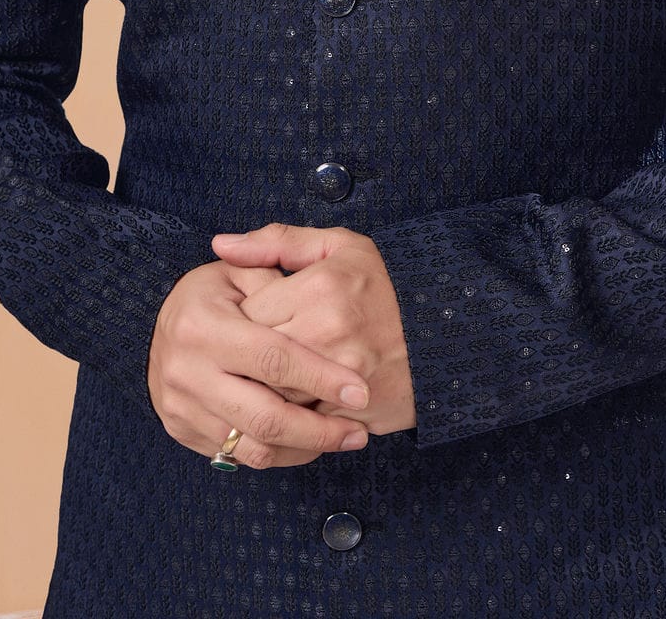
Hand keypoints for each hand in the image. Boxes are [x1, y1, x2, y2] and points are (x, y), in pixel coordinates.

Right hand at [146, 257, 373, 467]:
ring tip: (342, 439)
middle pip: (265, 417)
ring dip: (304, 449)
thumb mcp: (238, 271)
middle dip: (318, 431)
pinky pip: (238, 457)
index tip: (359, 392)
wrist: (155, 326)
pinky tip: (308, 442)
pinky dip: (279, 454)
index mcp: (203, 326)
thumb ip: (276, 271)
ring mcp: (182, 408)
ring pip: (254, 448)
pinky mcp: (183, 432)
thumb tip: (311, 285)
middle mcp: (188, 373)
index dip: (320, 377)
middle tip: (359, 433)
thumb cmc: (210, 294)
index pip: (272, 359)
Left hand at [211, 223, 415, 440]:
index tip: (250, 318)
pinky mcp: (350, 411)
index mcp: (320, 288)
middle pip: (256, 358)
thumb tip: (220, 245)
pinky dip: (290, 418)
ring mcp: (340, 377)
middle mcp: (328, 332)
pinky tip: (292, 402)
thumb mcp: (338, 247)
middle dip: (247, 359)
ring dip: (264, 391)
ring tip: (267, 377)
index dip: (243, 318)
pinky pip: (300, 424)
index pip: (249, 311)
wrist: (445, 331)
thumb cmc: (385, 283)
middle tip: (249, 353)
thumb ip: (277, 241)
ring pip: (272, 395)